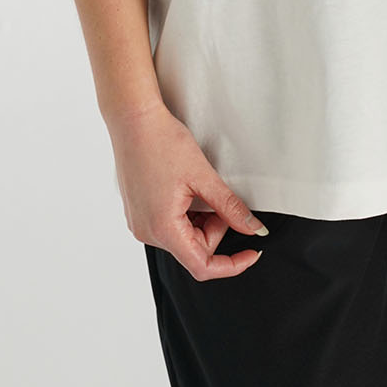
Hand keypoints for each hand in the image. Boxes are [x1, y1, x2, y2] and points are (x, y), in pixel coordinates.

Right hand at [108, 100, 269, 280]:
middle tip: (216, 195)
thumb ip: (231, 208)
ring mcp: (140, 224)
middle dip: (215, 227)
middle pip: (195, 249)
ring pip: (183, 237)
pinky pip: (169, 226)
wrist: (133, 119)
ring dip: (200, 219)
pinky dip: (185, 214)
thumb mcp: (204, 176)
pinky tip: (183, 187)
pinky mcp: (138, 214)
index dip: (231, 264)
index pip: (202, 267)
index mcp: (163, 229)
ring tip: (196, 185)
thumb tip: (253, 229)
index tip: (251, 253)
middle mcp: (147, 232)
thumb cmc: (162, 142)